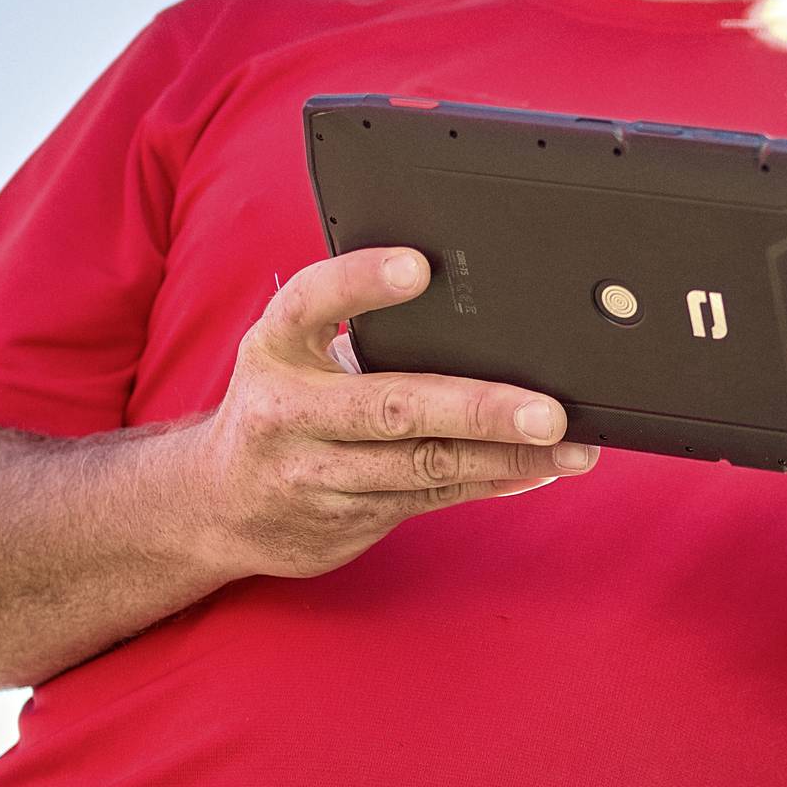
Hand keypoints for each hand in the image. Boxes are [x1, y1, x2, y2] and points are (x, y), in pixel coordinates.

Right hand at [193, 247, 597, 579]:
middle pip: (392, 407)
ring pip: (424, 465)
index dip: (362, 283)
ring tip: (571, 445)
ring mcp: (314, 474)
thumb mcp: (292, 355)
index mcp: (274, 348)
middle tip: (549, 410)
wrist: (215, 504)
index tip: (420, 268)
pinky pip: (431, 498)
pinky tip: (540, 469)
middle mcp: (288, 412)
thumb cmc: (282, 406)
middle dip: (478, 408)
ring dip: (505, 456)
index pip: (311, 303)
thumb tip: (477, 310)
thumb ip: (359, 332)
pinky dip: (491, 481)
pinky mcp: (345, 519)